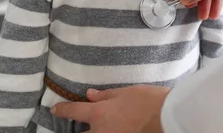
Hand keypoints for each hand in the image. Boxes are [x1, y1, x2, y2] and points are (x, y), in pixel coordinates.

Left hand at [51, 85, 168, 132]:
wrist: (167, 117)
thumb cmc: (148, 101)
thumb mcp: (125, 92)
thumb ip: (105, 96)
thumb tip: (89, 95)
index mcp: (99, 114)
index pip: (74, 111)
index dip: (62, 110)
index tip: (55, 109)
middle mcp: (100, 132)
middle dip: (77, 131)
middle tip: (79, 126)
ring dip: (91, 132)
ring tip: (96, 126)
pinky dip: (104, 132)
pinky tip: (111, 127)